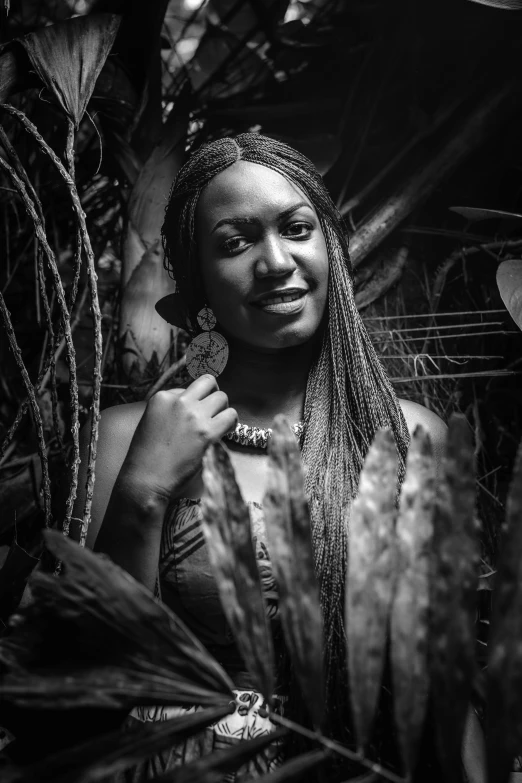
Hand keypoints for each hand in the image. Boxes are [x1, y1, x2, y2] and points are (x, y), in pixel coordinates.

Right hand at [120, 374, 236, 502]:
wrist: (145, 480)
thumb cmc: (146, 457)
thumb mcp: (151, 422)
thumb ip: (170, 410)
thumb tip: (194, 406)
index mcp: (161, 397)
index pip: (188, 388)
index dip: (194, 403)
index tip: (193, 416)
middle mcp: (179, 401)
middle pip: (209, 383)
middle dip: (213, 397)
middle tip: (213, 413)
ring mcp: (194, 416)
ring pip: (223, 397)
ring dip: (223, 411)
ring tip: (218, 426)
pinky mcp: (207, 433)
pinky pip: (231, 416)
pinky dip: (231, 424)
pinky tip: (224, 434)